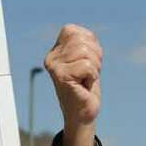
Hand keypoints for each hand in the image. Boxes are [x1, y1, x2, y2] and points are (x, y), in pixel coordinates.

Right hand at [46, 25, 102, 145]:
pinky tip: (85, 86)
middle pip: (82, 41)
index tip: (87, 63)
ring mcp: (54, 67)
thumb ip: (86, 44)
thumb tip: (88, 37)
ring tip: (85, 80)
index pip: (74, 31)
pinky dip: (92, 76)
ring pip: (85, 52)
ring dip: (93, 68)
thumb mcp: (88, 60)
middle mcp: (51, 57)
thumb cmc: (86, 88)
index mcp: (56, 50)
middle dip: (94, 58)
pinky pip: (87, 66)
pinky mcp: (61, 76)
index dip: (89, 45)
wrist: (83, 114)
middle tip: (87, 74)